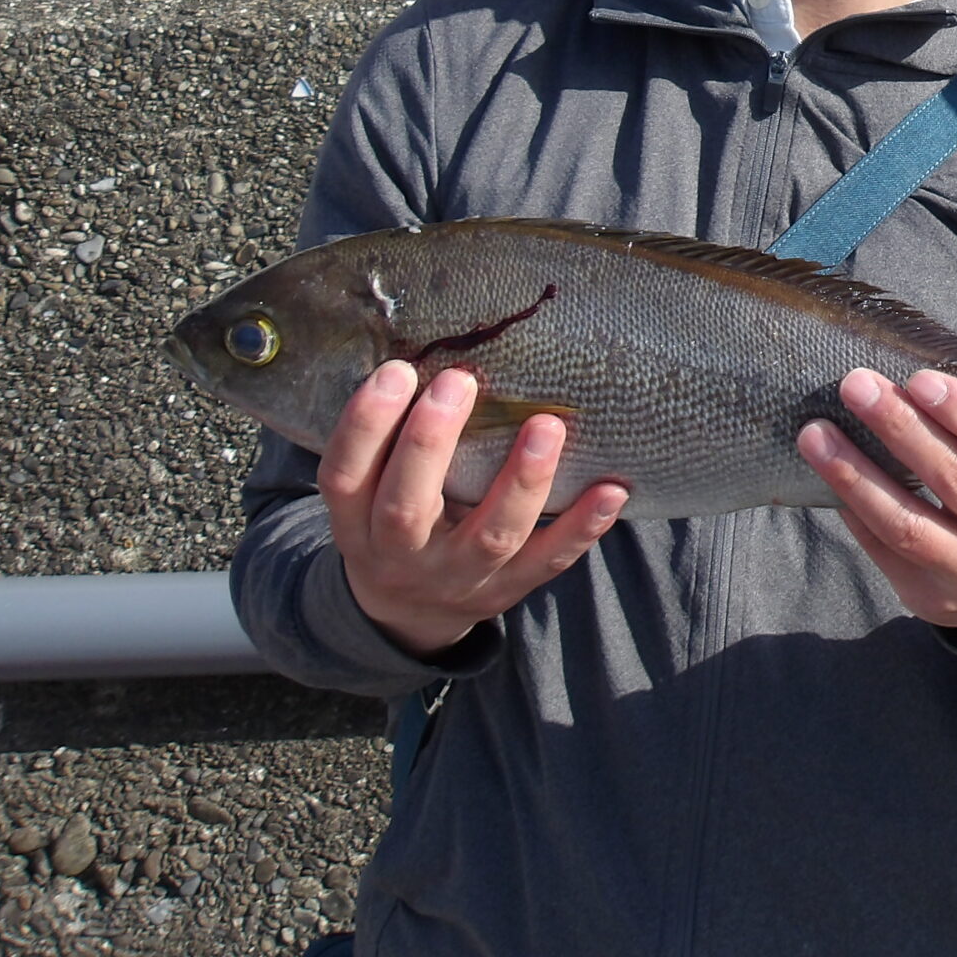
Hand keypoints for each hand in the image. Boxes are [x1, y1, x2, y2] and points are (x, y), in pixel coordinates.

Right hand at [317, 360, 627, 658]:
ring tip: (547, 426)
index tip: (397, 369)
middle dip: (431, 443)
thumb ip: (390, 437)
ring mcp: (459, 578)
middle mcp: (401, 556)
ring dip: (521, 480)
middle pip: (408, 507)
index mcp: (357, 523)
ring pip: (490, 536)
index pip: (345, 476)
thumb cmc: (395, 519)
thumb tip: (431, 343)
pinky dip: (582, 527)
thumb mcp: (370, 490)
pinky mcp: (509, 587)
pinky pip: (549, 561)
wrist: (409, 613)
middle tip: (460, 381)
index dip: (366, 424)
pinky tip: (612, 489)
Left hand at [796, 368, 956, 642]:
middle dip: (899, 427)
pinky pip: (882, 548)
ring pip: (906, 522)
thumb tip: (906, 384)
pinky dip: (853, 508)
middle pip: (952, 479)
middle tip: (856, 387)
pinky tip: (825, 475)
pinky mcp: (931, 597)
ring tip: (816, 435)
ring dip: (855, 474)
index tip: (919, 380)